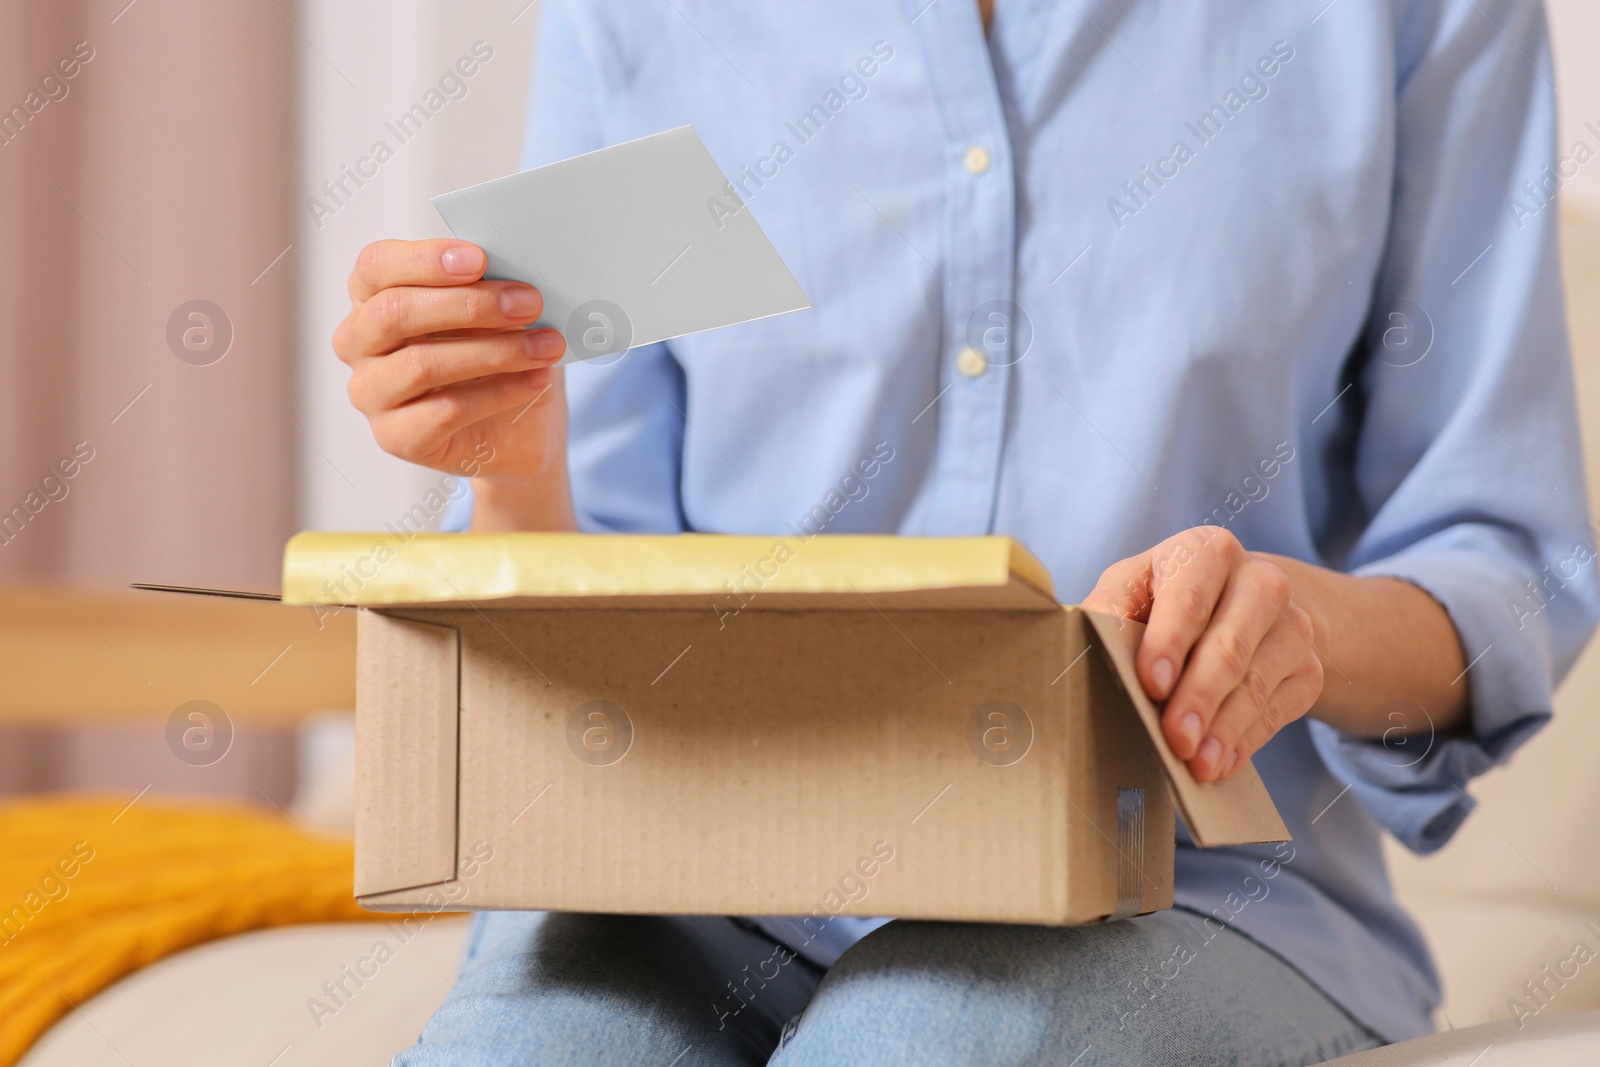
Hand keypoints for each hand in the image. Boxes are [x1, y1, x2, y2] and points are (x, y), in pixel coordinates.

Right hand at [335, 239, 575, 525]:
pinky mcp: (395, 436)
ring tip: (545, 346)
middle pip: (395, 313)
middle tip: (529, 303)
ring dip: (495, 351)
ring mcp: (370, 393)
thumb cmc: (499, 357)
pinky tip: (536, 380)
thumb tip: (513, 274)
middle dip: (470, 305)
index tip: (480, 259)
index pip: (377, 265)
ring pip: (421, 364)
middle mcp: (358, 343)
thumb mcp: (498, 314)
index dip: (425, 259)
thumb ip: (490, 288)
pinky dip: (499, 393)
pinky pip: (445, 411)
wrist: (517, 430)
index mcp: (372, 297)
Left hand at [1081, 527, 1324, 781]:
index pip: (1189, 596)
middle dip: (1199, 696)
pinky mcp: (1307, 669)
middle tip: (1175, 739)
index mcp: (1204, 552)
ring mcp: (1291, 625)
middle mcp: (1258, 581)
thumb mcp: (1133, 589)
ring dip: (1225, 728)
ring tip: (1197, 764)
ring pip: (1258, 682)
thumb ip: (1108, 611)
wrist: (1246, 603)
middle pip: (1229, 645)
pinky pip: (1280, 710)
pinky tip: (1221, 763)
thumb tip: (1080, 646)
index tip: (1151, 683)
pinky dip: (1248, 741)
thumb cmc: (1168, 599)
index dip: (1169, 641)